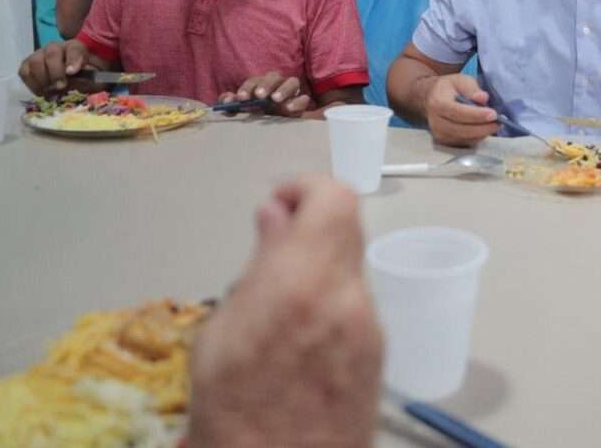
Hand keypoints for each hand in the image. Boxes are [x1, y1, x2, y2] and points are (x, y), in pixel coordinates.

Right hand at [17, 39, 96, 94]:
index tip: (71, 72)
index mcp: (76, 47)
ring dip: (42, 80)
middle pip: (51, 54)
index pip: (74, 50)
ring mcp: (39, 54)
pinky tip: (42, 91)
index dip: (72, 61)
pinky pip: (24, 72)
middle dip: (55, 72)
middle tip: (60, 87)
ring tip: (51, 91)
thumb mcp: (93, 78)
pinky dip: (32, 84)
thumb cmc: (84, 76)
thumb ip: (89, 77)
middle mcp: (56, 47)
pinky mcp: (28, 65)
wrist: (72, 78)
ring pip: (35, 62)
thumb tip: (79, 78)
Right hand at [187, 176, 382, 447]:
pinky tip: (298, 337)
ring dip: (319, 268)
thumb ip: (260, 263)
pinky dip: (330, 303)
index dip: (307, 190)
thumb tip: (275, 212)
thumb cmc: (230, 410)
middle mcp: (350, 298)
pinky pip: (356, 308)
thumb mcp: (221, 332)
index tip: (277, 205)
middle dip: (311, 229)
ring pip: (350, 271)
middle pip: (348, 231)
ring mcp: (372, 329)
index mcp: (305, 283)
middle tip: (272, 251)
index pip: (336, 199)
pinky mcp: (380, 357)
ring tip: (277, 306)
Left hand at [219, 72, 310, 116]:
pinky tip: (289, 109)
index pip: (254, 81)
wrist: (273, 129)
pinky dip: (298, 101)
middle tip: (259, 96)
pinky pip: (304, 98)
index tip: (241, 98)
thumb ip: (230, 104)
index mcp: (260, 84)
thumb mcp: (240, 110)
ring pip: (292, 82)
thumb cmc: (255, 114)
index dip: (247, 88)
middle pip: (273, 77)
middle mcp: (276, 85)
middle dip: (266, 84)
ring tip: (275, 99)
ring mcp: (291, 93)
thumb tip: (225, 101)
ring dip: (283, 89)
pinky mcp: (301, 104)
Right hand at [424, 74, 497, 146]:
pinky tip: (484, 129)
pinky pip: (465, 143)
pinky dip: (477, 137)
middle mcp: (436, 122)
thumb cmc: (449, 88)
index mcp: (438, 104)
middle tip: (499, 122)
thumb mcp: (460, 80)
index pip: (459, 112)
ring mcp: (439, 135)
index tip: (493, 114)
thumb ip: (472, 88)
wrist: (431, 99)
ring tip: (494, 125)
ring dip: (482, 133)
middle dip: (483, 127)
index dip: (477, 115)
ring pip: (465, 139)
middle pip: (462, 129)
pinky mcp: (445, 143)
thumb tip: (482, 98)